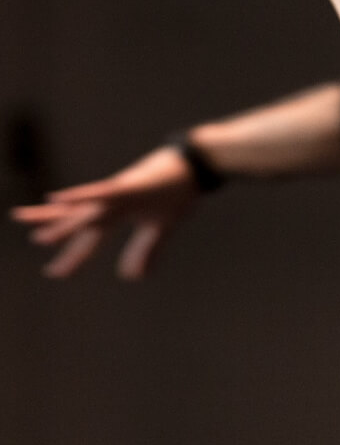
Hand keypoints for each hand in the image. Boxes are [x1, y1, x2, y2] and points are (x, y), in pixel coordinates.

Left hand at [9, 146, 199, 279]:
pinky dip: (81, 196)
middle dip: (59, 235)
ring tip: (39, 238)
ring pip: (88, 212)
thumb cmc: (178, 192)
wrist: (195, 167)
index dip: (75, 254)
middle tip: (39, 250)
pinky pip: (102, 192)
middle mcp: (113, 202)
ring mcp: (120, 192)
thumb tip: (133, 277)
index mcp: (120, 212)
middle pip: (82, 221)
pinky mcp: (130, 186)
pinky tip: (59, 198)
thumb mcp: (162, 226)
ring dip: (64, 224)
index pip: (92, 236)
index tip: (56, 273)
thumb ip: (147, 251)